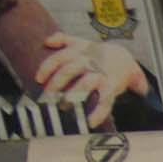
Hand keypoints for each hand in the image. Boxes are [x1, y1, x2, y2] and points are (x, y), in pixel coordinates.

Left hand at [30, 34, 151, 124]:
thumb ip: (62, 39)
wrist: (124, 59)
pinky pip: (105, 101)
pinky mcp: (111, 87)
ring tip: (64, 107)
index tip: (38, 79)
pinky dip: (99, 113)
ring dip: (73, 96)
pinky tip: (91, 122)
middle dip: (56, 84)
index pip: (58, 58)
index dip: (47, 68)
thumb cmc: (97, 53)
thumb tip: (47, 41)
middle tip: (48, 97)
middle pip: (68, 71)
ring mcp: (100, 74)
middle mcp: (88, 61)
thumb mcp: (81, 42)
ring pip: (85, 84)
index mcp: (78, 52)